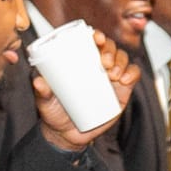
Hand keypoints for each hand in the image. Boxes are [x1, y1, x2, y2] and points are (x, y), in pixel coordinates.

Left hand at [32, 30, 138, 150]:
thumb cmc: (54, 112)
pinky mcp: (122, 91)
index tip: (96, 38)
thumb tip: (37, 81)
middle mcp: (97, 66)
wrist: (67, 134)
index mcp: (80, 62)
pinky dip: (132, 73)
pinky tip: (125, 80)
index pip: (91, 42)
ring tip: (113, 74)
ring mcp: (111, 78)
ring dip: (121, 61)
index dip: (97, 36)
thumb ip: (41, 91)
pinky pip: (132, 76)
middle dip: (110, 49)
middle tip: (104, 62)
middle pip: (110, 48)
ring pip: (122, 59)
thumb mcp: (44, 101)